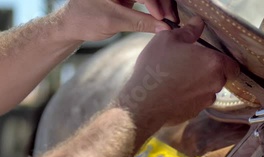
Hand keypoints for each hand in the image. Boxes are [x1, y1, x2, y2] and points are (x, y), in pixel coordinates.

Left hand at [61, 0, 176, 40]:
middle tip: (171, 20)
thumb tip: (164, 27)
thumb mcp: (113, 21)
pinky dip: (156, 9)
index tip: (162, 18)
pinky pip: (148, 0)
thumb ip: (140, 23)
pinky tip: (162, 19)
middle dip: (163, 3)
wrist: (72, 24)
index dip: (154, 2)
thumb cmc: (85, 20)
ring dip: (163, 6)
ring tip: (169, 21)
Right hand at [116, 17, 239, 141]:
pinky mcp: (195, 113)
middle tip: (190, 65)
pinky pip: (197, 102)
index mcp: (214, 63)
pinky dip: (189, 97)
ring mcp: (206, 101)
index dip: (224, 62)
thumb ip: (188, 31)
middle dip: (209, 72)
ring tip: (178, 78)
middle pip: (221, 77)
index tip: (210, 58)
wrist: (144, 102)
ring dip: (199, 85)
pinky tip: (173, 91)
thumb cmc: (157, 68)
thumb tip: (198, 23)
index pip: (233, 66)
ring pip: (208, 90)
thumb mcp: (168, 40)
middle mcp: (215, 84)